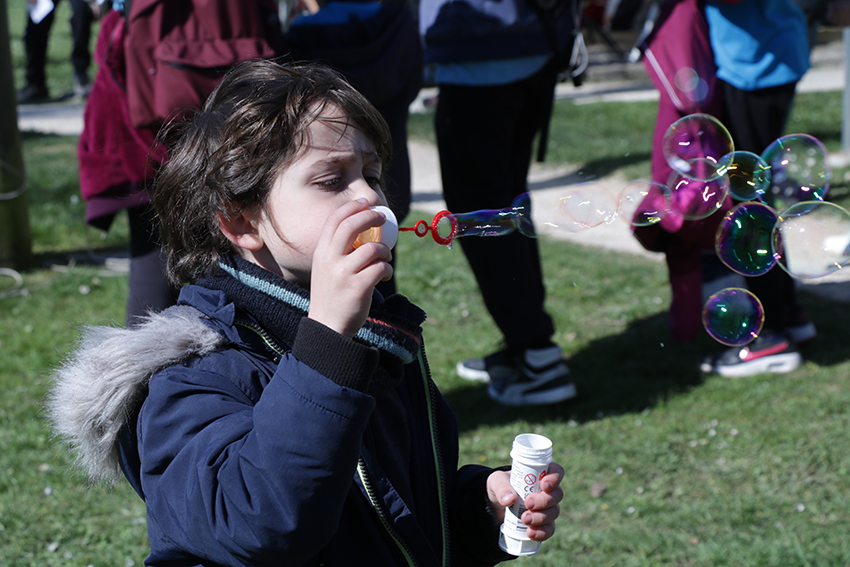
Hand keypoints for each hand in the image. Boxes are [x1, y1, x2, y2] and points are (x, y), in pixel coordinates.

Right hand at [308, 199, 392, 337]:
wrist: (328, 327)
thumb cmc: (331, 296)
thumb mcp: (326, 269)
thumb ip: (338, 251)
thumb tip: (364, 231)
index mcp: (321, 253)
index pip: (335, 220)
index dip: (352, 207)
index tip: (366, 204)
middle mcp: (330, 260)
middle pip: (352, 225)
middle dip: (371, 218)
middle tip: (382, 219)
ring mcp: (343, 273)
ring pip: (373, 248)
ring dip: (385, 252)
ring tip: (385, 261)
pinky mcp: (358, 287)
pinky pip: (381, 268)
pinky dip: (387, 271)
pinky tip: (384, 277)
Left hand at [486, 462, 563, 541]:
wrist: (495, 506)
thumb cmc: (500, 487)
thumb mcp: (496, 481)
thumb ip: (502, 487)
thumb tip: (510, 499)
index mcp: (539, 474)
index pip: (556, 472)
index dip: (554, 478)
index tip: (544, 485)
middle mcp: (547, 491)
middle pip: (557, 494)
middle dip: (544, 501)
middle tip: (528, 504)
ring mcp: (547, 508)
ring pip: (554, 512)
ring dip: (541, 517)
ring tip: (524, 519)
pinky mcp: (543, 524)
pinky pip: (549, 529)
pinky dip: (542, 532)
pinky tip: (530, 533)